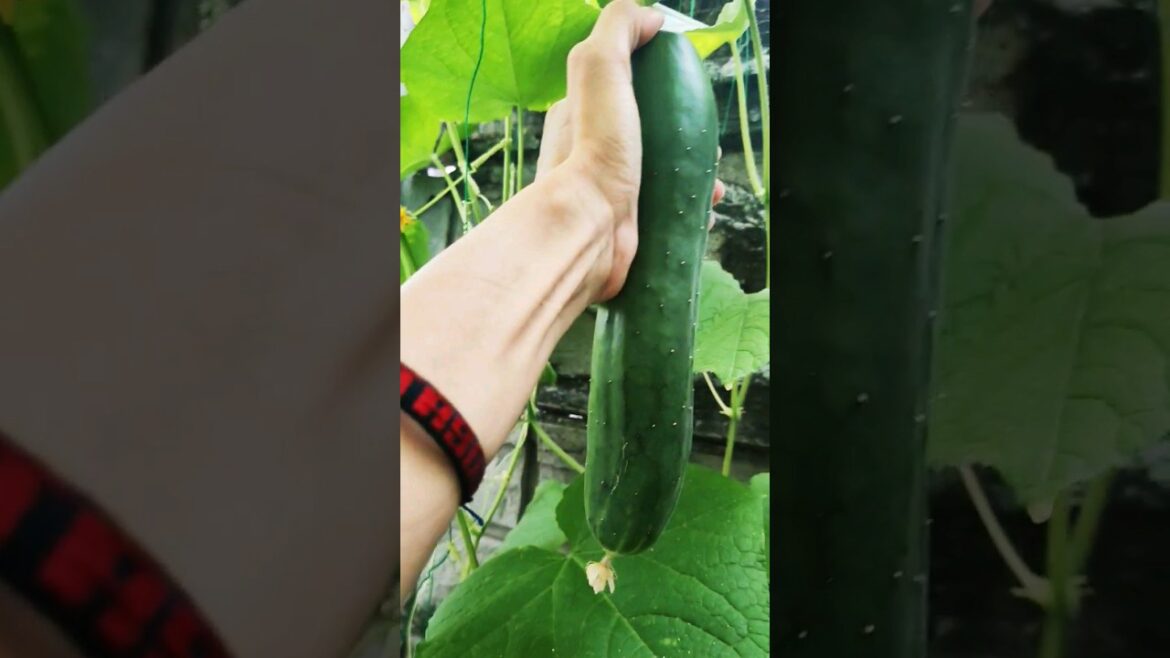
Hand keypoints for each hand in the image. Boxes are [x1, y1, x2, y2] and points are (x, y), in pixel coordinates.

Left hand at [536, 0, 724, 301]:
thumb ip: (618, 29)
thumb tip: (652, 19)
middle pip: (652, 135)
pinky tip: (705, 211)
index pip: (626, 90)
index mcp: (581, 115)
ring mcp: (610, 191)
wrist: (588, 231)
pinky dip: (692, 209)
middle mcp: (592, 153)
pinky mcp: (628, 224)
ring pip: (665, 176)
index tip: (689, 95)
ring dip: (696, 177)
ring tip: (713, 186)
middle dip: (687, 137)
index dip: (662, 87)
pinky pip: (668, 212)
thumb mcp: (599, 67)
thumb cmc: (593, 148)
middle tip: (708, 148)